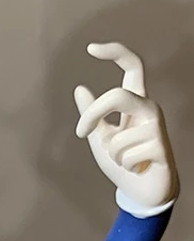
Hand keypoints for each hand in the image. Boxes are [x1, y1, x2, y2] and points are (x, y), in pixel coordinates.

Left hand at [74, 42, 178, 213]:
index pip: (132, 68)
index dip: (116, 53)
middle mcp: (149, 109)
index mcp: (135, 103)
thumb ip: (92, 115)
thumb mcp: (102, 136)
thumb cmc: (124, 161)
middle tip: (81, 133)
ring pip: (116, 136)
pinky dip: (123, 165)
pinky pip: (125, 154)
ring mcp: (157, 128)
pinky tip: (138, 167)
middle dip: (93, 114)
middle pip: (119, 95)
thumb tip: (79, 88)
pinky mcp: (162, 148)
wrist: (143, 191)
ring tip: (127, 159)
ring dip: (112, 154)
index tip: (90, 48)